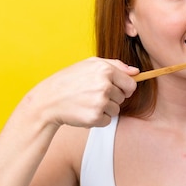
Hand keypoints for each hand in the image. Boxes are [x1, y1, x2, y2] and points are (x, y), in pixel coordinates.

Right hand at [23, 57, 138, 127]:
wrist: (48, 100)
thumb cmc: (70, 80)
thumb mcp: (90, 64)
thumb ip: (115, 65)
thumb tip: (136, 72)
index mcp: (105, 70)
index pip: (131, 84)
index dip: (126, 88)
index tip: (118, 90)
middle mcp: (104, 85)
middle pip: (123, 98)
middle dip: (111, 98)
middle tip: (92, 94)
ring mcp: (100, 102)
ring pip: (116, 110)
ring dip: (105, 109)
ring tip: (87, 102)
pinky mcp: (95, 117)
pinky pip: (107, 121)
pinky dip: (98, 119)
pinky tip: (85, 111)